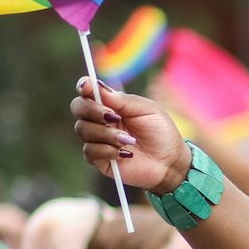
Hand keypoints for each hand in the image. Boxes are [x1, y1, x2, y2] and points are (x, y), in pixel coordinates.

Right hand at [72, 78, 191, 193]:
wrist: (169, 162)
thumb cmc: (160, 133)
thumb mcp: (147, 110)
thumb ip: (122, 100)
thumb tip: (97, 86)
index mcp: (112, 104)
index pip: (88, 92)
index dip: (84, 86)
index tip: (86, 86)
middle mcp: (101, 120)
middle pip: (78, 108)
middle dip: (92, 110)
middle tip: (113, 117)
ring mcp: (98, 139)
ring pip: (83, 130)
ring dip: (106, 134)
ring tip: (128, 140)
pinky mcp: (99, 159)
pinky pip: (89, 151)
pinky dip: (106, 150)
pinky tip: (124, 154)